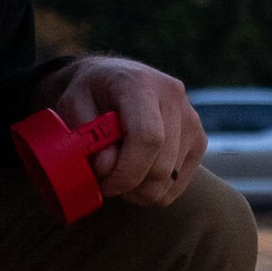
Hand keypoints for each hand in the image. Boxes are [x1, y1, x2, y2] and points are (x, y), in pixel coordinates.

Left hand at [32, 56, 205, 207]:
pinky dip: (153, 191)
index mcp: (141, 84)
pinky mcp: (199, 141)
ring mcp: (191, 121)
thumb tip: (108, 167)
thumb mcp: (72, 106)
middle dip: (129, 185)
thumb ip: (88, 137)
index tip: (105, 185)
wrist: (114, 79)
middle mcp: (174, 98)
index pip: (148, 137)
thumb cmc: (90, 95)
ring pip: (169, 180)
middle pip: (161, 166)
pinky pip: (177, 185)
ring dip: (139, 190)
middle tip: (105, 180)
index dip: (127, 172)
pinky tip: (137, 175)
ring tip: (119, 174)